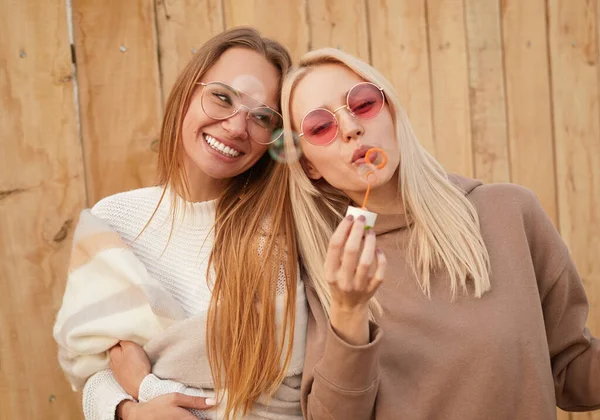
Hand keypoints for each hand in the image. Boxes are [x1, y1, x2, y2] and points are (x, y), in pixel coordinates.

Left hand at [109, 341, 150, 398]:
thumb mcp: (131, 346)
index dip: (121, 338)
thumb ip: (123, 340)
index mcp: (112, 353)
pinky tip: (133, 365)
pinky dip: (127, 365)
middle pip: (116, 350)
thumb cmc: (137, 365)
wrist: (140, 385)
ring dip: (125, 357)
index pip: (114, 341)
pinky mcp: (122, 378)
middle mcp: (111, 362)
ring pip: (119, 359)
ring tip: (134, 355)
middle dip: (122, 348)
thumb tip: (119, 338)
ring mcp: (116, 372)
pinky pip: (123, 368)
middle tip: (132, 345)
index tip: (128, 337)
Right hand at [118, 394, 214, 419]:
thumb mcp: (176, 398)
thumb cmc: (159, 405)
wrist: (140, 416)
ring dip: (195, 419)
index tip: (213, 415)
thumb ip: (195, 401)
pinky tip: (186, 417)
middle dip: (202, 419)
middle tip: (205, 415)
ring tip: (195, 415)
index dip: (210, 418)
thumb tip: (213, 402)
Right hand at [325, 214, 385, 344]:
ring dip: (369, 243)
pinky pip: (379, 273)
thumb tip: (352, 221)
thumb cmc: (340, 279)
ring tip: (370, 231)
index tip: (350, 217)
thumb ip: (340, 248)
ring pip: (366, 261)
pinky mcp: (371, 290)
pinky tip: (378, 249)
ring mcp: (358, 286)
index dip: (343, 228)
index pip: (334, 245)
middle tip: (362, 218)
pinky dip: (381, 259)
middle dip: (357, 231)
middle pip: (351, 251)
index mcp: (330, 272)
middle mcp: (342, 280)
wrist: (348, 306)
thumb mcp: (333, 267)